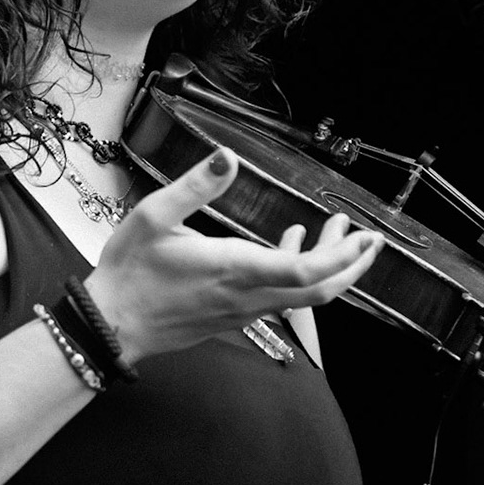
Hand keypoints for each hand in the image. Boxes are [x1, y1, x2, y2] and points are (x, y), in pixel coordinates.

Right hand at [84, 147, 384, 363]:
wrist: (111, 327)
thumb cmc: (130, 274)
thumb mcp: (153, 217)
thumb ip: (194, 186)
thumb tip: (225, 157)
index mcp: (234, 269)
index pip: (305, 271)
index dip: (341, 256)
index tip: (363, 238)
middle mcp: (247, 294)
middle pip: (319, 291)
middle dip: (352, 266)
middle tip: (372, 241)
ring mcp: (242, 309)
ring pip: (303, 296)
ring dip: (328, 268)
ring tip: (339, 234)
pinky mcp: (233, 315)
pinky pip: (281, 297)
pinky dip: (299, 274)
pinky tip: (290, 244)